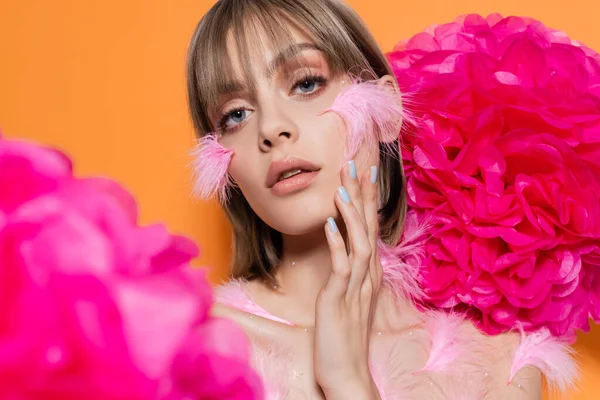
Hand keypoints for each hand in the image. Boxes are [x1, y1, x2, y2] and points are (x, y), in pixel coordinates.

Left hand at [314, 160, 382, 399]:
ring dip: (350, 213)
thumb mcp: (347, 298)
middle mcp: (367, 276)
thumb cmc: (344, 336)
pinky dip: (336, 242)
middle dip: (360, 195)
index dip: (367, 200)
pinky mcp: (340, 299)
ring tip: (341, 187)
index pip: (370, 228)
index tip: (364, 172)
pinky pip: (340, 266)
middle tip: (353, 164)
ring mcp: (356, 287)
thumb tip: (343, 249)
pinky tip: (328, 222)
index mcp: (368, 273)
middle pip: (368, 227)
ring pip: (359, 241)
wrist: (347, 373)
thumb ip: (348, 273)